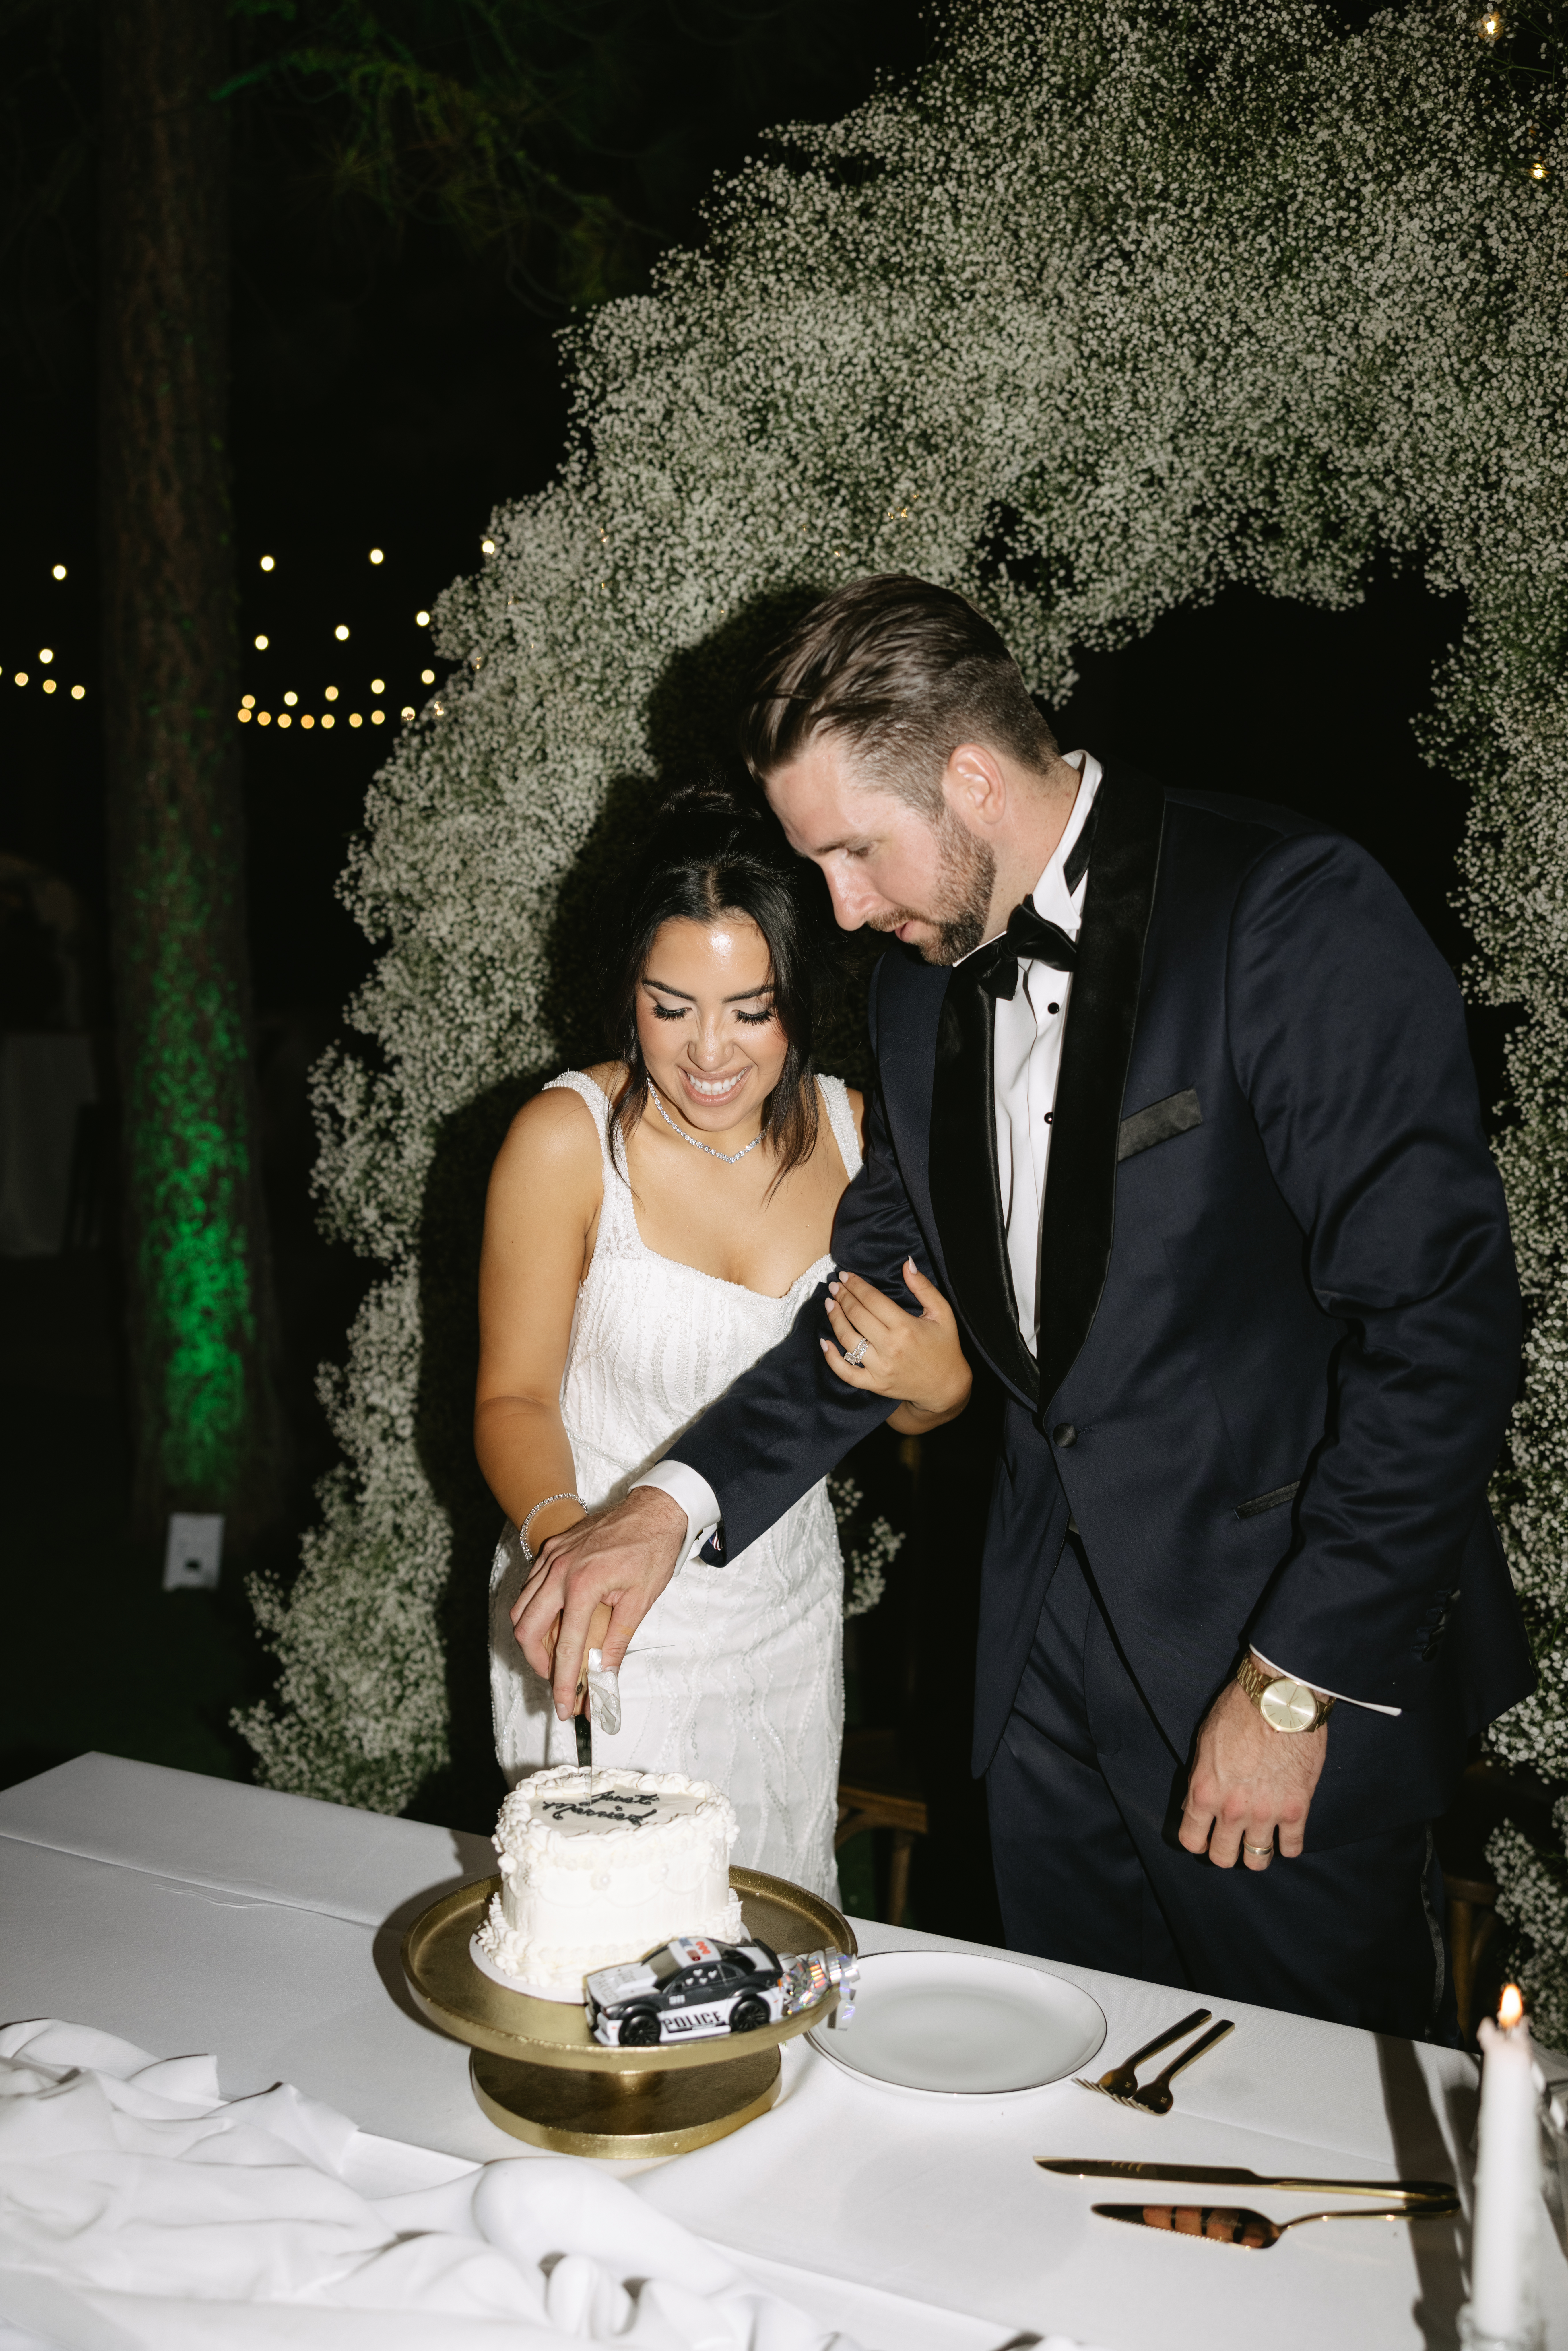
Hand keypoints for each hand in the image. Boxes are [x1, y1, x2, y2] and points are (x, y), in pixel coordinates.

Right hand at [511, 1486, 685, 1719]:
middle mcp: (558, 1569)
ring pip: (520, 1607)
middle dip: (537, 1663)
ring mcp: (551, 1556)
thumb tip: (605, 1677)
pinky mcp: (551, 1548)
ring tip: (554, 1657)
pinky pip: (529, 1586)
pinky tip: (552, 1622)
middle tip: (557, 1682)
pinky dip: (533, 1610)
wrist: (655, 1508)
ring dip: (531, 1638)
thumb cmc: (653, 1550)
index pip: (564, 1646)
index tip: (565, 1708)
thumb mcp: (640, 1600)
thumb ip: (617, 1641)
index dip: (562, 1683)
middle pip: (525, 1629)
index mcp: (582, 1584)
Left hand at [820, 1259, 970, 1421]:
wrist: (946, 1386)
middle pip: (856, 1315)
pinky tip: (824, 1343)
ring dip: (835, 1319)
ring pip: (847, 1340)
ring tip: (830, 1304)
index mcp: (905, 1326)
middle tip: (834, 1285)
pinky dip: (832, 1359)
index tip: (845, 1276)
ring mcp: (880, 1367)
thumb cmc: (945, 1347)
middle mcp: (890, 1347)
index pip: (871, 1299)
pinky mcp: (875, 1384)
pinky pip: (847, 1372)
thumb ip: (923, 1287)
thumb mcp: (942, 1313)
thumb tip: (907, 1263)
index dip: (855, 1285)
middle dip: (842, 1296)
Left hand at [1178, 1670, 1326, 1869]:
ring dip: (1256, 1852)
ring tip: (1259, 1838)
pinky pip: (1292, 1848)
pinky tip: (1285, 1831)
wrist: (1281, 1698)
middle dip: (1225, 1851)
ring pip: (1257, 1860)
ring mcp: (1266, 1812)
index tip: (1206, 1835)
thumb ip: (1200, 1779)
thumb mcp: (1204, 1742)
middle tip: (1232, 1838)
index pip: (1192, 1840)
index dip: (1198, 1840)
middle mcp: (1233, 1808)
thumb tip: (1195, 1807)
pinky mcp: (1297, 1809)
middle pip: (1223, 1857)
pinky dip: (1288, 1844)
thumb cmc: (1239, 1712)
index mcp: (1205, 1791)